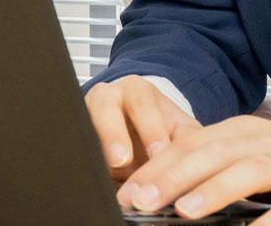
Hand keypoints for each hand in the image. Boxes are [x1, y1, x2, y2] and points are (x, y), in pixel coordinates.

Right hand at [86, 74, 200, 179]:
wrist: (138, 134)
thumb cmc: (161, 131)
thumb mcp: (180, 131)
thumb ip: (188, 144)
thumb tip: (196, 172)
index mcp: (137, 91)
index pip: (142, 104)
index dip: (150, 129)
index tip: (158, 153)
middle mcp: (106, 97)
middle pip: (105, 109)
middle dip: (113, 134)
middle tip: (122, 160)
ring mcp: (85, 115)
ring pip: (82, 125)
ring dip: (92, 148)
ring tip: (102, 172)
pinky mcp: (75, 135)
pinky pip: (74, 146)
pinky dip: (80, 162)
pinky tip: (87, 179)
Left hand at [116, 113, 270, 225]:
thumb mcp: (254, 151)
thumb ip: (215, 160)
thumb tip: (166, 178)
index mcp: (239, 133)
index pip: (188, 146)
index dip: (155, 167)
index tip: (126, 190)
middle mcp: (261, 141)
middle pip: (209, 154)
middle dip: (170, 177)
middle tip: (140, 200)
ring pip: (246, 171)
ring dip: (213, 190)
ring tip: (184, 210)